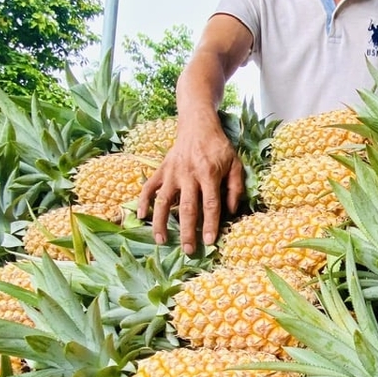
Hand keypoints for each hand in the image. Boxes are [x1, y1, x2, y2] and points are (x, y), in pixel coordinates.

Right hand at [137, 125, 243, 253]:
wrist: (198, 125)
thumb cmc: (219, 147)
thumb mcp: (235, 163)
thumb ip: (235, 187)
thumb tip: (231, 211)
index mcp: (209, 174)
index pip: (211, 204)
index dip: (210, 224)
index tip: (209, 242)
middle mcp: (189, 175)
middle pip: (187, 208)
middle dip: (187, 231)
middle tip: (188, 251)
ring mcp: (172, 173)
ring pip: (163, 201)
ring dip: (160, 222)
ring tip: (161, 241)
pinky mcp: (161, 170)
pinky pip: (149, 187)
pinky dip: (143, 201)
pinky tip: (141, 216)